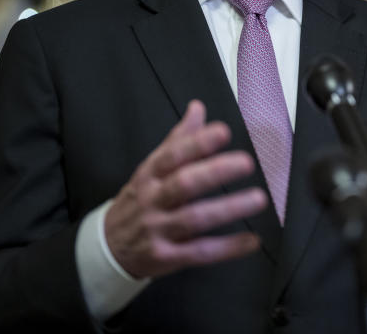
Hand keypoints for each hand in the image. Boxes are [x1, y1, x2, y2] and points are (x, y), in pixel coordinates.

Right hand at [105, 100, 267, 278]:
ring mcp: (158, 230)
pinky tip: (252, 240)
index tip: (223, 131)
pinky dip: (228, 248)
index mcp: (149, 175)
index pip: (172, 155)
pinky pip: (200, 252)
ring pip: (194, 219)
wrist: (108, 247)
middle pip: (184, 184)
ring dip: (228, 209)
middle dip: (215, 172)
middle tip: (247, 162)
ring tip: (258, 199)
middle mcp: (152, 200)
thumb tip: (198, 107)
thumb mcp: (150, 168)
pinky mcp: (167, 258)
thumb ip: (177, 139)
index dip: (198, 143)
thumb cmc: (139, 201)